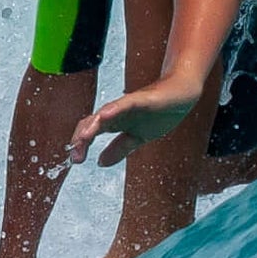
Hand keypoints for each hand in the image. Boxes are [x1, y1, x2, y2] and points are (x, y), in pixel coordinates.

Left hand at [81, 75, 204, 166]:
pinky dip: (115, 109)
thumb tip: (100, 162)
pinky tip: (105, 115)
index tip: (76, 160)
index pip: (90, 132)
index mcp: (114, 122)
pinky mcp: (142, 98)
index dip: (81, 145)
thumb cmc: (158, 113)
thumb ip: (118, 148)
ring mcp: (127, 105)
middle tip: (75, 156)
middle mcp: (116, 113)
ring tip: (82, 138)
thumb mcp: (136, 138)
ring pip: (104, 114)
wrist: (181, 95)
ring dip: (92, 126)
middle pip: (92, 124)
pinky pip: (125, 103)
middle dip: (82, 139)